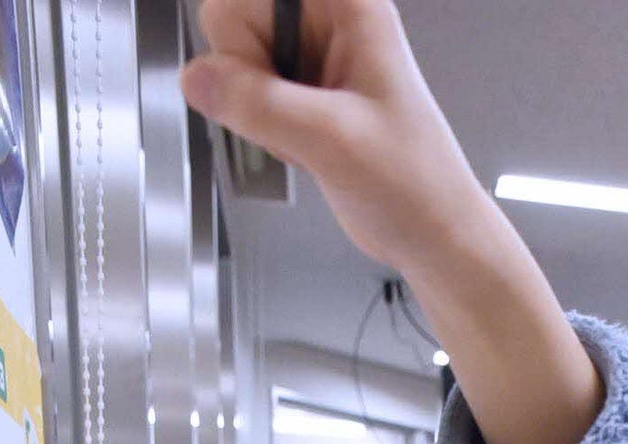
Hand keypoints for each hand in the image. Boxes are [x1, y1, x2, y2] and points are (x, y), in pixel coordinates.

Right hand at [180, 0, 600, 443]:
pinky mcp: (299, 93)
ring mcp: (310, 56)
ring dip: (257, 109)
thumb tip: (194, 77)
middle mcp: (324, 19)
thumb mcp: (332, 139)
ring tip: (310, 137)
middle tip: (297, 114)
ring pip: (233, 59)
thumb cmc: (414, 183)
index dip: (246, 34)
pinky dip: (264, 127)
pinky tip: (304, 147)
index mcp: (345, 5)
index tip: (271, 75)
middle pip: (232, 17)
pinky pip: (246, 93)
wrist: (433, 236)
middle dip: (250, 74)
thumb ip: (259, 103)